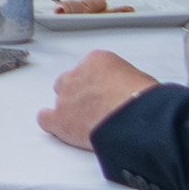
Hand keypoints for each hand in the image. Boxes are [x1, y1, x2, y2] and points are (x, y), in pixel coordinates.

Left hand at [35, 47, 160, 153]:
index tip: (102, 93)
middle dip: (79, 94)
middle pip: (69, 82)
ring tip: (84, 122)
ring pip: (60, 100)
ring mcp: (66, 96)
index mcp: (97, 61)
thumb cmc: (143, 99)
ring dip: (70, 110)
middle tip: (93, 107)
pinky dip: (51, 123)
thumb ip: (124, 82)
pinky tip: (59, 128)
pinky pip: (45, 119)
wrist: (134, 118)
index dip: (95, 85)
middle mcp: (77, 75)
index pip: (88, 70)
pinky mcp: (61, 119)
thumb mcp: (140, 80)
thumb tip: (129, 95)